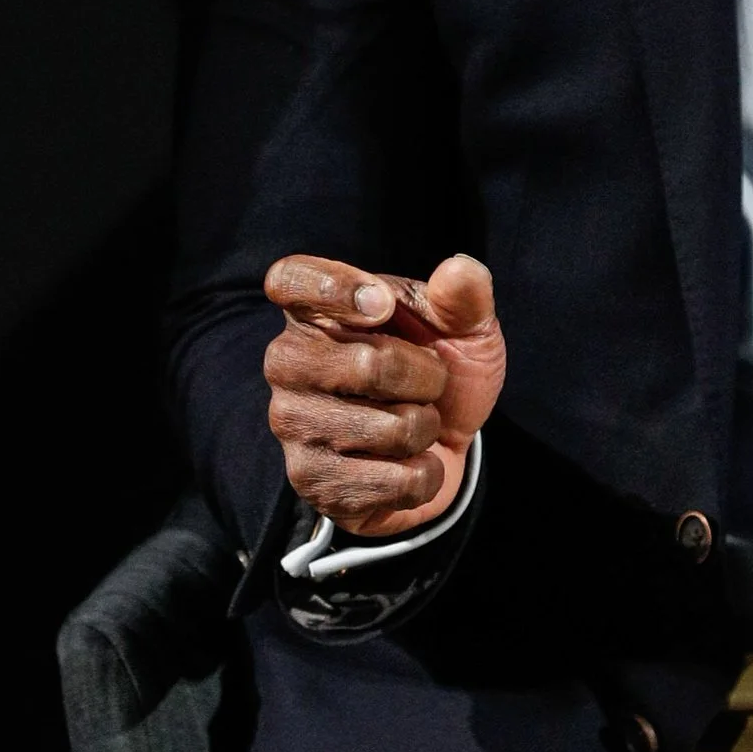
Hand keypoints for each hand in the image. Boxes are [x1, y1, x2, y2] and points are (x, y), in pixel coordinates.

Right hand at [262, 250, 505, 537]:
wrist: (441, 448)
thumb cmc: (439, 373)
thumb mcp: (464, 329)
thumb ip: (464, 295)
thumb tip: (461, 269)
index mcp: (316, 311)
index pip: (290, 279)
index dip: (336, 288)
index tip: (383, 305)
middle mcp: (287, 363)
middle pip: (372, 365)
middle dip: (428, 378)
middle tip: (425, 382)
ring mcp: (293, 424)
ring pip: (392, 429)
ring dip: (426, 428)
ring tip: (412, 424)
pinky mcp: (311, 482)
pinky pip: (397, 481)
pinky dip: (425, 474)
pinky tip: (406, 464)